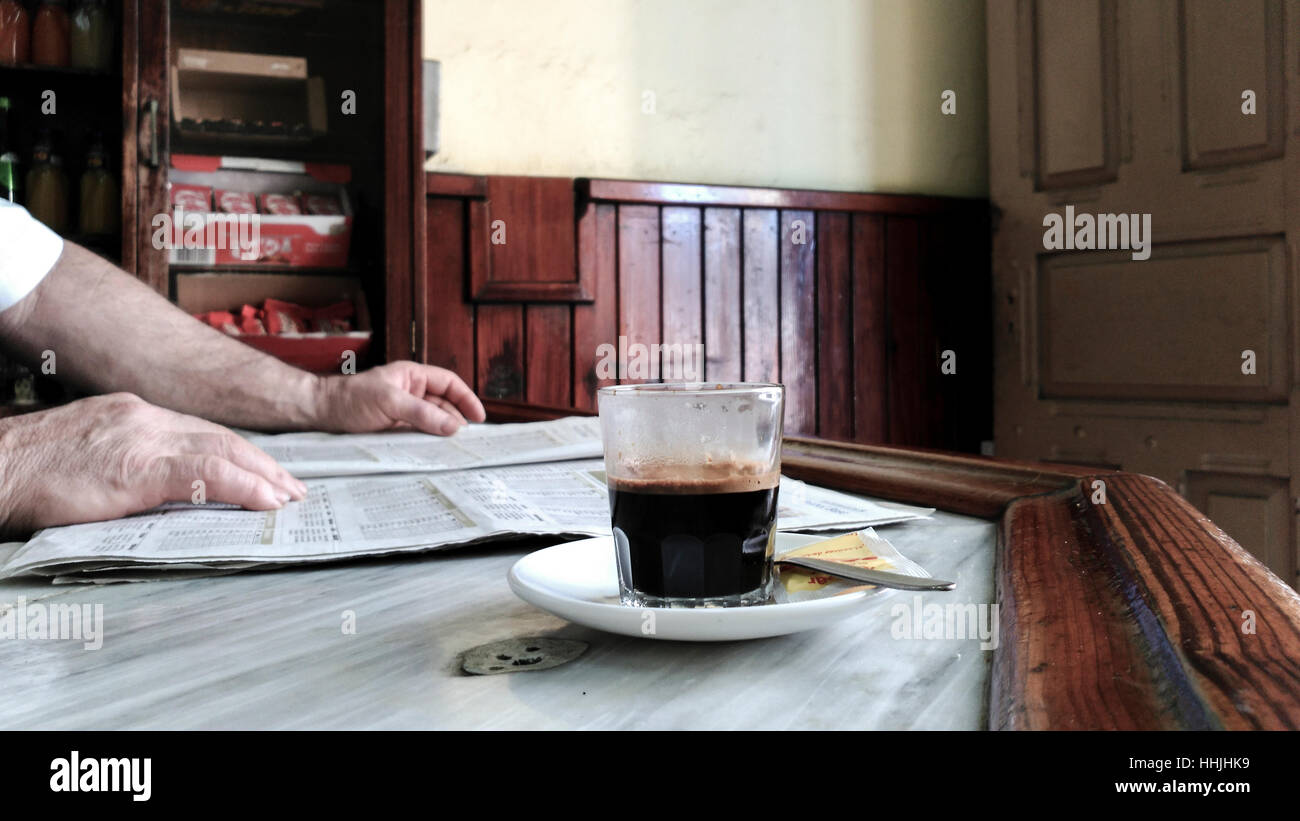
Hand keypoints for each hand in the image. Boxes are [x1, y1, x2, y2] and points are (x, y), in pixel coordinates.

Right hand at [0, 393, 306, 537]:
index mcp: (133, 414)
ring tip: (286, 497)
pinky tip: (262, 500)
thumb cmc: (30, 473)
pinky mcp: (135, 467)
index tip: (266, 472)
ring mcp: (141, 439)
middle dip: (262, 464)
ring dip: (262, 476)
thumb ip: (132, 463)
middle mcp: (143, 418)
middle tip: (290, 488)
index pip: (202, 431)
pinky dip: (242, 487)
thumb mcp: (91, 457)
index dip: (240, 453)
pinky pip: (204, 474)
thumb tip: (167, 488)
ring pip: (221, 451)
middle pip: (220, 437)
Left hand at [312, 361, 486, 434]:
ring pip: (433, 423)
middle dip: (457, 420)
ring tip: (455, 450)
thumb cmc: (351, 398)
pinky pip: (419, 436)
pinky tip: (435, 454)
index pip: (449, 384)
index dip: (466, 398)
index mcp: (413, 376)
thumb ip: (422, 413)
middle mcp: (412, 393)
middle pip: (444, 405)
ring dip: (443, 435)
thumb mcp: (389, 401)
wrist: (321, 414)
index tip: (479, 417)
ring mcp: (404, 413)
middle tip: (468, 441)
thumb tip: (454, 426)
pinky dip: (429, 444)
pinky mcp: (396, 430)